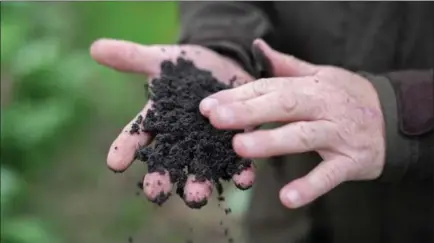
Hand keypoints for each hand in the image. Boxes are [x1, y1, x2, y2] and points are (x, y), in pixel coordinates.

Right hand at [90, 39, 254, 203]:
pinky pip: (238, 162)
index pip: (136, 137)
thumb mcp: (161, 60)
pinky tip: (243, 179)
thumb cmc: (185, 67)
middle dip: (161, 178)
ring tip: (196, 196)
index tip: (114, 162)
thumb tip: (96, 48)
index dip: (124, 148)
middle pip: (167, 164)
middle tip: (156, 191)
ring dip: (198, 184)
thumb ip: (133, 57)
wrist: (222, 65)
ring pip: (200, 171)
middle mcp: (180, 142)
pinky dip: (241, 173)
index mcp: (158, 123)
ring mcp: (207, 146)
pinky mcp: (236, 143)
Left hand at [199, 39, 385, 208]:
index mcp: (311, 86)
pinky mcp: (352, 161)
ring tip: (241, 147)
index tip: (208, 105)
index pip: (269, 88)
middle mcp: (323, 106)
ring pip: (303, 136)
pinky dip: (310, 187)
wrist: (394, 117)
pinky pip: (330, 174)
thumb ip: (288, 66)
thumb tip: (259, 48)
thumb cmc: (347, 96)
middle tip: (216, 119)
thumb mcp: (321, 76)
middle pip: (283, 105)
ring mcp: (339, 134)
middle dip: (248, 112)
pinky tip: (287, 197)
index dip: (238, 95)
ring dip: (272, 142)